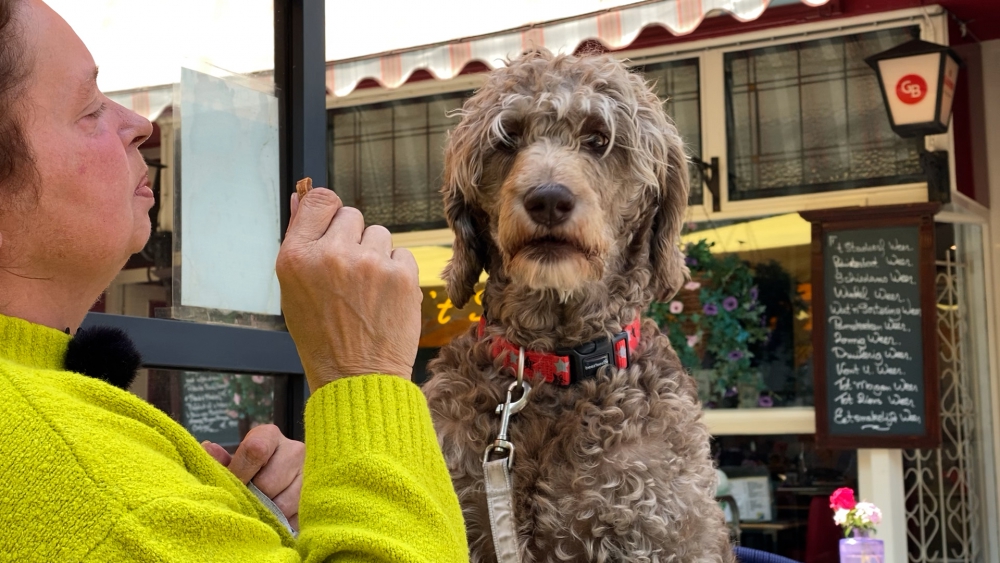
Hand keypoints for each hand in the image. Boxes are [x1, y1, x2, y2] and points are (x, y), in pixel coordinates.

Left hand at [202, 424, 303, 528]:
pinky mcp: (317, 496)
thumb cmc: (250, 471)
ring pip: (284, 504)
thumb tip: (207, 449)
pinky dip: (282, 522)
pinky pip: (297, 517)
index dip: (240, 474)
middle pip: (269, 483)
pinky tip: (275, 517)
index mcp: (269, 435)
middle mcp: (295, 450)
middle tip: (246, 502)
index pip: (256, 450)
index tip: (232, 488)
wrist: (280, 480)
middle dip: (253, 498)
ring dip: (268, 513)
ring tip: (260, 511)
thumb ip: (219, 461)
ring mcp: (310, 473)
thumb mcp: (233, 463)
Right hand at [275, 188, 421, 390]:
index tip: (334, 228)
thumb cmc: (321, 337)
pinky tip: (384, 299)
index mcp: (297, 257)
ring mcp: (369, 264)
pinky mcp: (401, 275)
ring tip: (367, 291)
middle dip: (353, 239)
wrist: (357, 378)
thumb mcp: (294, 290)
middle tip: (349, 276)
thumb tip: (300, 196)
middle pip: (352, 215)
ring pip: (379, 234)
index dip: (329, 211)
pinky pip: (402, 253)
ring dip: (376, 255)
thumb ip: (300, 241)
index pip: (319, 199)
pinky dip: (397, 272)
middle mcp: (332, 255)